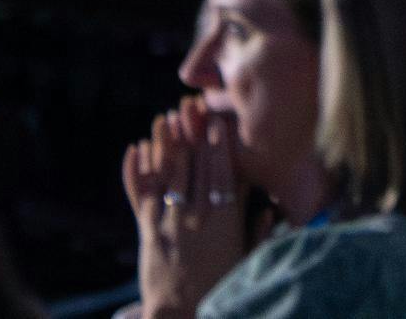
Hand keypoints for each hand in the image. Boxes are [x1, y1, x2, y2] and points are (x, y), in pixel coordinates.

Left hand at [121, 96, 249, 318]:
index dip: (219, 145)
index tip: (217, 122)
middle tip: (189, 107)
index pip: (222, 172)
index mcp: (224, 219)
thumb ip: (259, 233)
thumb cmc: (219, 287)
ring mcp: (168, 220)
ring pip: (167, 173)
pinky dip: (135, 172)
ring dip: (165, 144)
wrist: (179, 314)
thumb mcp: (247, 260)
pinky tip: (134, 150)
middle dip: (192, 134)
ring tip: (165, 118)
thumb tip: (271, 209)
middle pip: (194, 165)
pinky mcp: (146, 230)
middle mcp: (195, 215)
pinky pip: (140, 194)